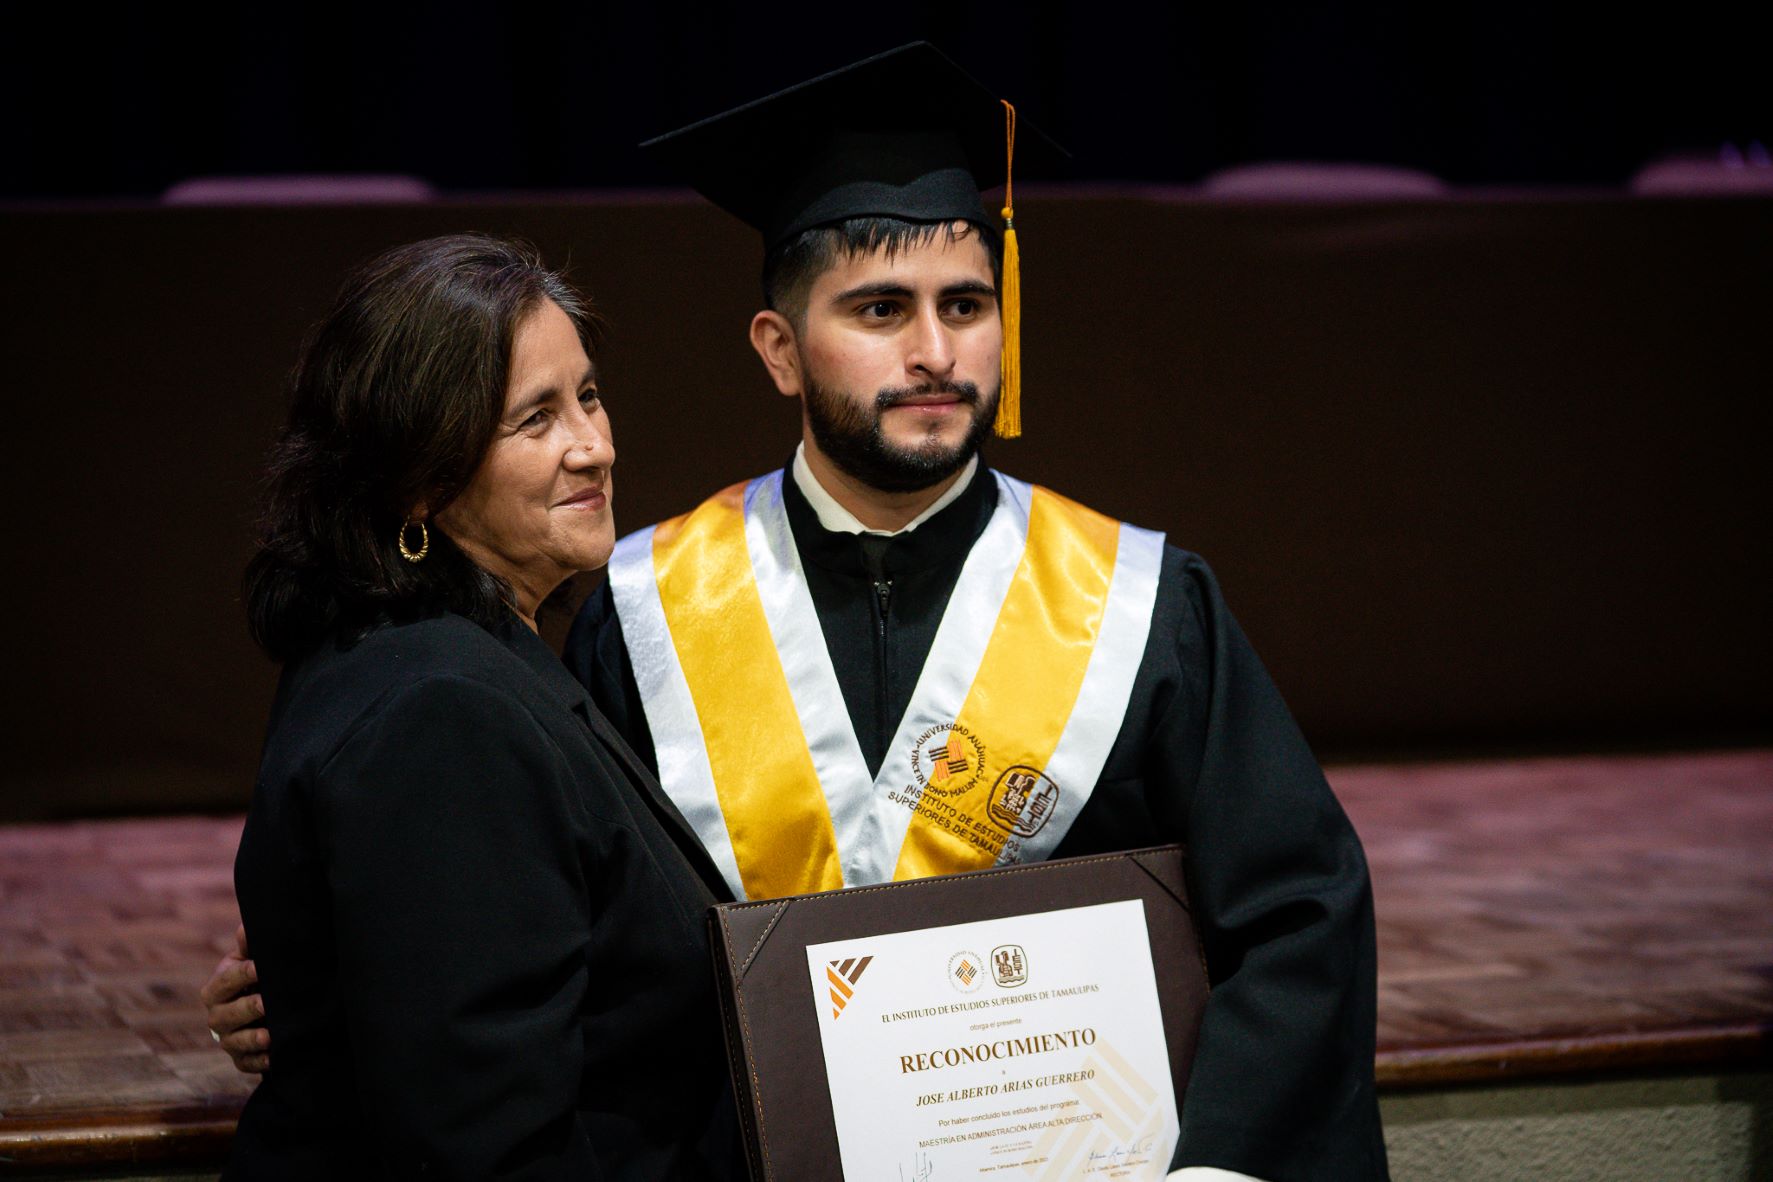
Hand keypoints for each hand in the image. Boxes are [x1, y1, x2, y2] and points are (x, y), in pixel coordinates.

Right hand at [199, 923, 270, 1073]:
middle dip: (246, 1009)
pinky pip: (245, 1064)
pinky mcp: (240, 1058)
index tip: (260, 968)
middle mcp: (217, 1016)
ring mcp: (227, 1039)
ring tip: (269, 1036)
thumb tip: (246, 926)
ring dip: (250, 1040)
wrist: (258, 1007)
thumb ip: (248, 946)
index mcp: (216, 989)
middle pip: (225, 1015)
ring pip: (232, 1042)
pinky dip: (258, 1062)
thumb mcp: (250, 959)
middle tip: (266, 1003)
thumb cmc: (253, 977)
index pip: (224, 981)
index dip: (241, 974)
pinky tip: (273, 1057)